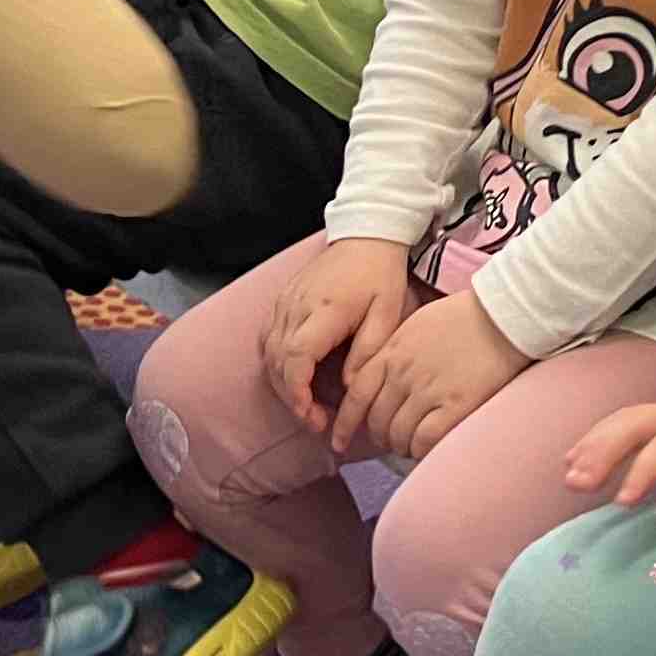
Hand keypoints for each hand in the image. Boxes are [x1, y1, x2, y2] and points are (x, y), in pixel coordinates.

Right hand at [265, 237, 414, 433]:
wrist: (365, 234)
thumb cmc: (380, 274)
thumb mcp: (388, 313)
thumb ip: (367, 352)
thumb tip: (349, 388)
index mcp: (326, 309)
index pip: (298, 355)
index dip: (298, 391)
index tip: (310, 414)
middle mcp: (297, 306)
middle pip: (278, 360)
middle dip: (292, 397)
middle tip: (316, 421)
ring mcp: (285, 301)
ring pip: (268, 352)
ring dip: (283, 383)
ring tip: (307, 404)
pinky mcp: (282, 300)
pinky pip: (268, 338)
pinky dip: (276, 363)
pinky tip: (295, 375)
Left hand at [341, 290, 531, 462]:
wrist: (502, 315)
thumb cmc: (462, 317)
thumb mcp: (415, 325)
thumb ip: (394, 352)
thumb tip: (381, 378)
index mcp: (392, 353)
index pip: (357, 396)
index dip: (344, 423)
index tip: (338, 441)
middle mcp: (404, 374)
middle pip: (377, 421)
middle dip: (379, 437)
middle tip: (390, 440)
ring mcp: (428, 390)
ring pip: (398, 434)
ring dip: (401, 446)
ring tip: (411, 445)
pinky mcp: (455, 405)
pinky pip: (425, 440)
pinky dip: (421, 449)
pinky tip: (427, 447)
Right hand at [566, 388, 655, 525]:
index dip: (645, 471)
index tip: (622, 501)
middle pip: (633, 424)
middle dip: (602, 451)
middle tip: (577, 483)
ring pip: (621, 419)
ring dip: (592, 444)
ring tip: (569, 475)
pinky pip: (620, 419)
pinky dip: (595, 437)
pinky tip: (574, 457)